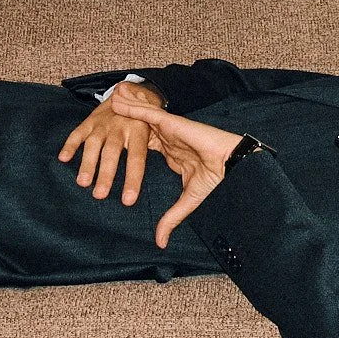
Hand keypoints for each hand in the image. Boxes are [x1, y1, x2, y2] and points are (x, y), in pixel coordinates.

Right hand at [58, 79, 166, 206]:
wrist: (129, 90)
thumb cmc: (143, 121)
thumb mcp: (155, 130)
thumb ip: (157, 150)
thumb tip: (167, 172)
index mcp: (139, 131)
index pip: (136, 159)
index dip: (132, 179)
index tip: (128, 201)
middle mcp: (120, 126)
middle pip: (112, 153)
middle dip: (106, 175)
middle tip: (100, 195)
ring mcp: (102, 123)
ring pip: (93, 144)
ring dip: (87, 163)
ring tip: (82, 183)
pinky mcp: (89, 120)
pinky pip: (78, 132)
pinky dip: (69, 145)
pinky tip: (63, 158)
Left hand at [108, 100, 245, 247]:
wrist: (231, 166)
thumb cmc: (216, 180)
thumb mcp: (187, 201)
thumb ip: (170, 218)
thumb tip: (160, 241)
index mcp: (172, 153)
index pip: (146, 144)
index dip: (131, 139)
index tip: (117, 136)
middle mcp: (168, 138)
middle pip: (141, 125)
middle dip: (126, 116)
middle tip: (107, 109)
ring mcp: (169, 129)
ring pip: (142, 115)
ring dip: (126, 105)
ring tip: (109, 95)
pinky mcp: (171, 123)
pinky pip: (147, 113)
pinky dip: (132, 106)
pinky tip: (118, 100)